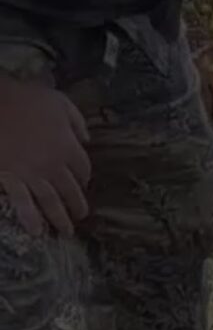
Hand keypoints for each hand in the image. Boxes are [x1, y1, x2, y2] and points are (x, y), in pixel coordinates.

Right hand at [0, 75, 91, 235]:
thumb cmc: (24, 98)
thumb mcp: (59, 102)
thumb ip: (76, 121)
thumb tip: (86, 138)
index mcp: (68, 147)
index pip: (83, 169)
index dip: (84, 177)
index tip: (83, 183)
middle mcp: (54, 165)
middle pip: (71, 190)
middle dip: (77, 204)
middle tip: (80, 215)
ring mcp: (31, 174)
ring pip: (51, 201)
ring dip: (59, 218)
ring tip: (66, 230)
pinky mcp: (10, 178)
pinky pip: (22, 201)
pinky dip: (30, 217)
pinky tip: (36, 231)